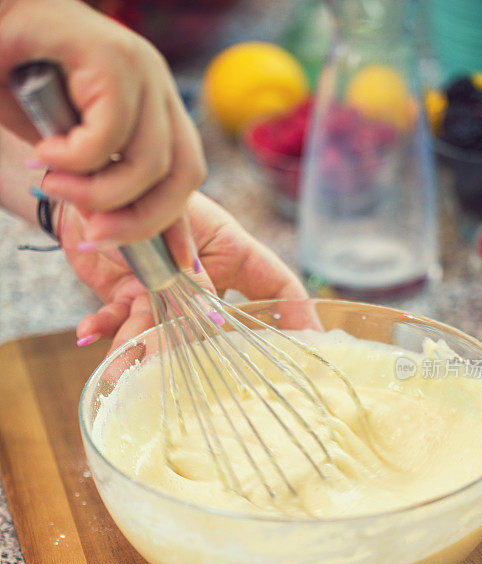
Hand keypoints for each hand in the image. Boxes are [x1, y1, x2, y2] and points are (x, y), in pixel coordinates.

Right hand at [0, 0, 205, 251]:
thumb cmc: (16, 78)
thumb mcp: (66, 147)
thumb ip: (97, 181)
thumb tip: (112, 231)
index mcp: (155, 108)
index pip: (185, 172)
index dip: (180, 224)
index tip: (176, 265)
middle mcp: (158, 87)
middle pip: (183, 174)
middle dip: (141, 222)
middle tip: (93, 237)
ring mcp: (142, 69)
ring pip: (150, 162)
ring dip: (97, 193)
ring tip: (54, 186)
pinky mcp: (112, 56)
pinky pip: (111, 136)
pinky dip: (76, 160)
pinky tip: (45, 154)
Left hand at [58, 192, 307, 352]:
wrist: (90, 179)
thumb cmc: (145, 182)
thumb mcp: (177, 215)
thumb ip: (189, 257)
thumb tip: (204, 309)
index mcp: (229, 252)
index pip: (275, 285)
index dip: (296, 313)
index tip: (312, 343)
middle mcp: (202, 279)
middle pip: (217, 325)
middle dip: (207, 354)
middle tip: (208, 383)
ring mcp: (167, 292)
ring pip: (163, 331)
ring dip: (140, 348)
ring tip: (121, 366)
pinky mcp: (128, 297)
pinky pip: (118, 321)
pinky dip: (104, 327)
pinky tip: (87, 334)